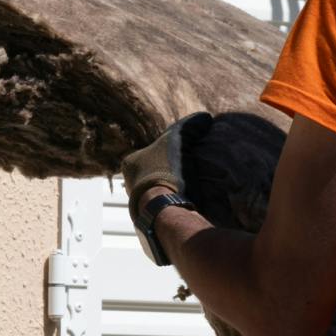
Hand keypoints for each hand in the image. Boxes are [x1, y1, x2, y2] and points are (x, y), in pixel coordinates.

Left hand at [120, 112, 209, 255]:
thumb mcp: (179, 140)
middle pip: (152, 172)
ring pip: (156, 190)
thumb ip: (190, 126)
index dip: (168, 151)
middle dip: (166, 170)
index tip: (182, 154)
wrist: (164, 209)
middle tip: (185, 171)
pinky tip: (185, 202)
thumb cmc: (167, 171)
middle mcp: (129, 183)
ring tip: (188, 187)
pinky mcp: (149, 218)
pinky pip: (162, 206)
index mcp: (130, 163)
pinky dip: (172, 202)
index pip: (151, 152)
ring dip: (169, 188)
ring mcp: (138, 202)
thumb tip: (205, 118)